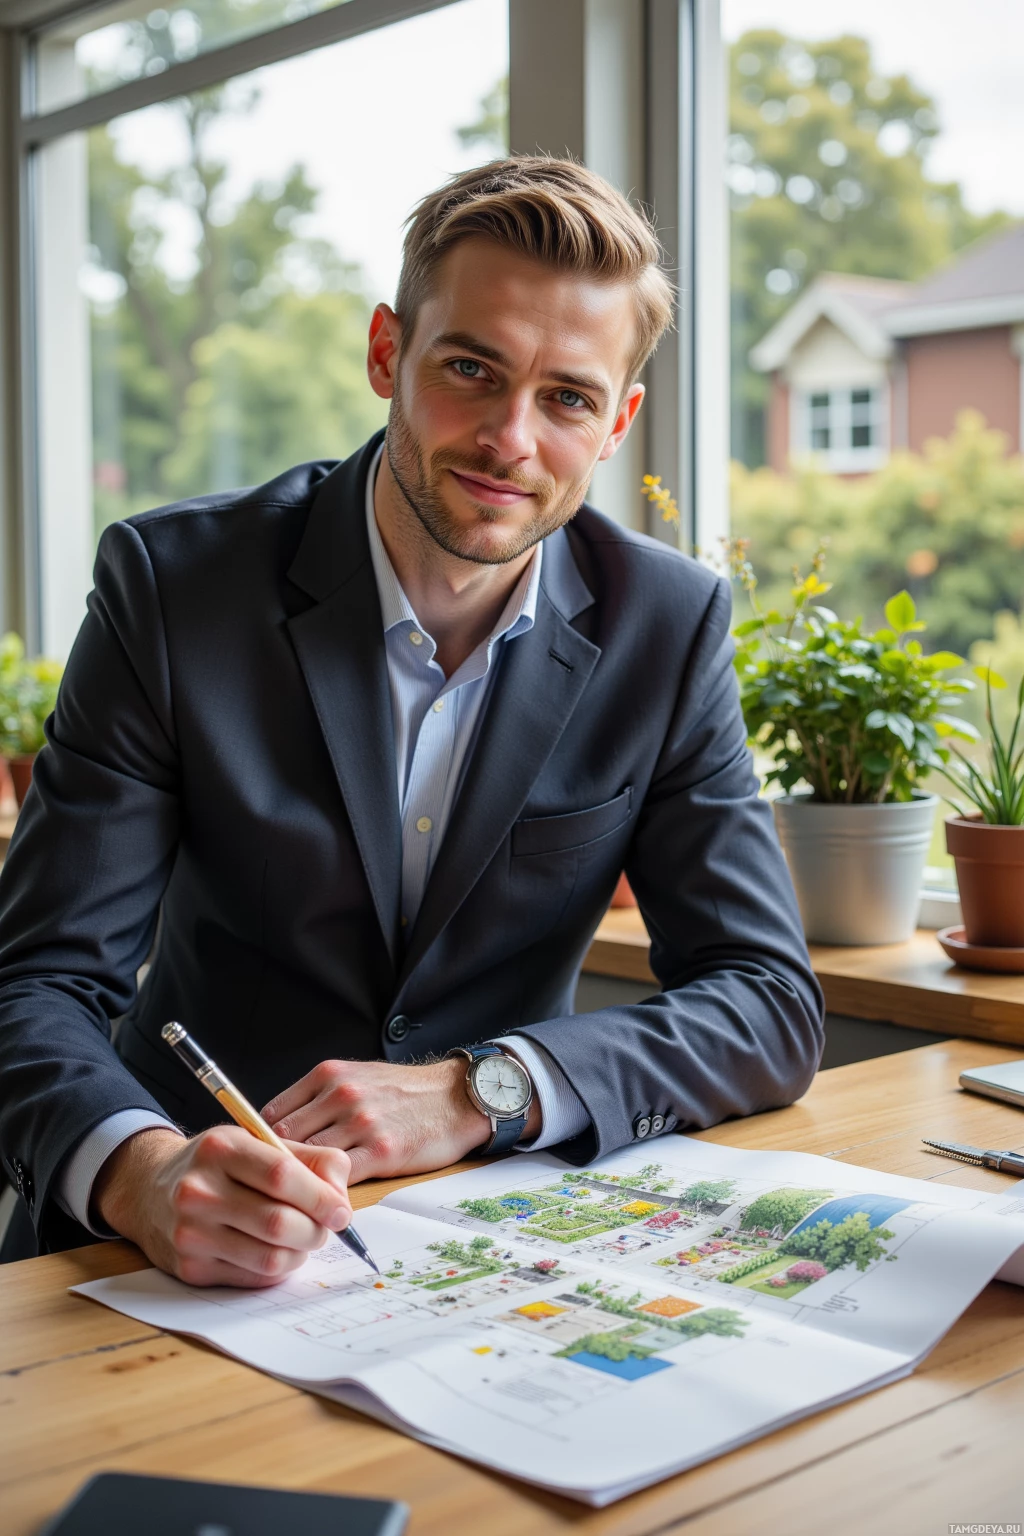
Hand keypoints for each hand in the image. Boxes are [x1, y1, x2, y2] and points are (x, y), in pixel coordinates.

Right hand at [93, 1125, 352, 1287]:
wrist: (150, 1189)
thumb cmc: (220, 1165)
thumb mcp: (260, 1142)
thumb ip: (310, 1161)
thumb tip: (341, 1202)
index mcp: (220, 1148)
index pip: (282, 1176)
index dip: (321, 1197)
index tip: (341, 1212)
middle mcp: (198, 1190)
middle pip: (278, 1223)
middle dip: (315, 1231)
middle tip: (324, 1228)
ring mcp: (190, 1233)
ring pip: (270, 1257)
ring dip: (299, 1253)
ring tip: (301, 1238)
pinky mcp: (189, 1268)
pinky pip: (254, 1277)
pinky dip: (276, 1268)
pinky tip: (273, 1250)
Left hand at [261, 1057, 514, 1182]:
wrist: (456, 1096)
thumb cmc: (404, 1090)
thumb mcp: (356, 1076)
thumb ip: (319, 1098)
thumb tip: (279, 1129)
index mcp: (329, 1075)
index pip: (272, 1113)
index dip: (260, 1143)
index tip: (259, 1164)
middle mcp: (340, 1095)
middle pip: (283, 1139)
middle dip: (274, 1168)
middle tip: (269, 1191)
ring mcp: (361, 1122)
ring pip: (309, 1161)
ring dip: (299, 1186)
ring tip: (293, 1204)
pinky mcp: (382, 1151)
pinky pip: (340, 1178)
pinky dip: (328, 1194)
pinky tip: (325, 1204)